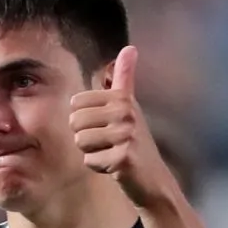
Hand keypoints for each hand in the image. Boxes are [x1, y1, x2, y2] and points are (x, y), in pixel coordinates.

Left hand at [69, 46, 178, 208]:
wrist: (153, 179)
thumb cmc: (135, 143)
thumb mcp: (130, 107)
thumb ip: (125, 78)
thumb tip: (130, 47)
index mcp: (123, 98)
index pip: (76, 103)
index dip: (85, 120)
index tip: (106, 126)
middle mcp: (126, 113)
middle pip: (74, 122)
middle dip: (86, 137)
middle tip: (109, 143)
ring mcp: (126, 135)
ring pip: (80, 141)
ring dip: (92, 152)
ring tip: (112, 153)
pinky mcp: (123, 158)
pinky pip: (89, 160)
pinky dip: (99, 167)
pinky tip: (115, 167)